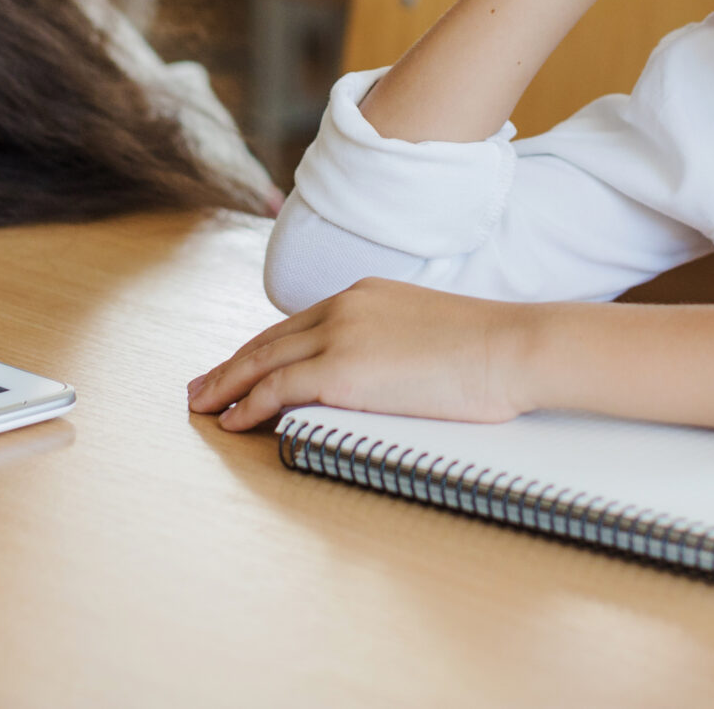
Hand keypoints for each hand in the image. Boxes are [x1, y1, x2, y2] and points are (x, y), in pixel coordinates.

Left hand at [187, 277, 536, 431]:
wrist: (512, 347)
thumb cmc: (490, 350)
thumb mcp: (431, 334)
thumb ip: (394, 345)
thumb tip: (383, 375)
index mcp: (365, 294)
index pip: (297, 324)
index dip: (261, 348)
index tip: (239, 365)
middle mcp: (344, 306)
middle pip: (269, 339)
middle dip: (230, 365)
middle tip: (200, 386)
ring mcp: (340, 335)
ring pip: (262, 361)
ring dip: (226, 385)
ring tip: (201, 405)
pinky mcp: (341, 369)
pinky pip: (277, 388)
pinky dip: (247, 404)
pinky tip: (231, 420)